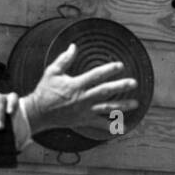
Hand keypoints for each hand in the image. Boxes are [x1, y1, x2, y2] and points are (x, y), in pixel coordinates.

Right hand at [22, 43, 139, 140]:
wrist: (39, 113)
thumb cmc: (45, 91)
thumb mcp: (52, 72)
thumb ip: (64, 59)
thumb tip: (73, 46)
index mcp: (76, 85)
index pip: (96, 75)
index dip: (109, 70)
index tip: (120, 66)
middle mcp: (83, 98)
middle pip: (105, 91)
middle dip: (121, 86)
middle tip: (134, 83)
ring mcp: (85, 111)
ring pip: (107, 108)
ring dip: (122, 106)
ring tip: (136, 103)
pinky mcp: (84, 120)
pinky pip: (100, 124)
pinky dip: (112, 127)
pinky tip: (124, 127)